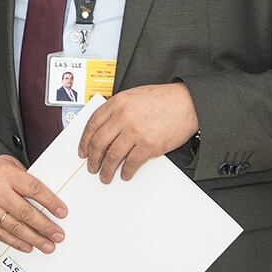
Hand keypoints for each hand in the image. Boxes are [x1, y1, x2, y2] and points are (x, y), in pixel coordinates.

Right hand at [0, 155, 67, 254]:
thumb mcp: (11, 165)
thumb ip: (27, 181)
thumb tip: (48, 202)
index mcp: (7, 175)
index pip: (34, 190)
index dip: (50, 203)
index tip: (62, 213)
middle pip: (26, 212)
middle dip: (45, 226)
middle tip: (58, 235)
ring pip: (14, 227)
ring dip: (34, 238)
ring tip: (47, 245)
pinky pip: (0, 234)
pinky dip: (15, 242)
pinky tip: (28, 246)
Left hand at [79, 84, 197, 183]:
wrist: (188, 103)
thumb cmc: (164, 99)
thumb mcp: (134, 96)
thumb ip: (118, 109)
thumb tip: (105, 128)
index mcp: (118, 103)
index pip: (92, 124)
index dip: (84, 140)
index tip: (83, 150)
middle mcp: (123, 116)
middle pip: (98, 142)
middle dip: (93, 158)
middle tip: (91, 166)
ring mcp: (135, 132)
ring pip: (112, 156)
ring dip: (106, 169)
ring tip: (105, 176)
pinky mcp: (148, 145)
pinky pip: (131, 163)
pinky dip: (126, 171)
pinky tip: (125, 174)